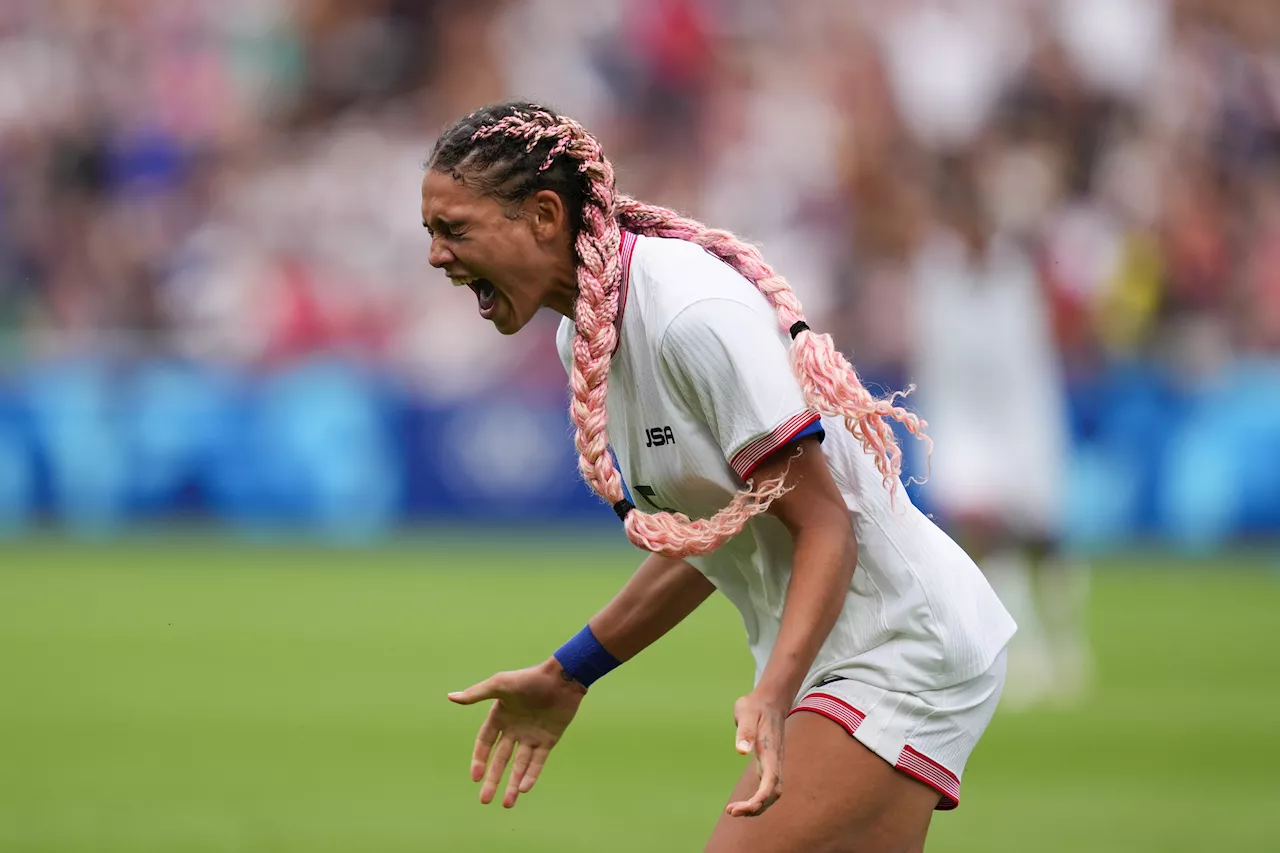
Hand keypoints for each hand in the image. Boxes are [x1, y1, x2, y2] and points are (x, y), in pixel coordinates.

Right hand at [448, 658, 585, 807]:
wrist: (562, 678)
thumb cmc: (529, 678)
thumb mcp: (500, 685)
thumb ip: (476, 694)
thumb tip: (450, 697)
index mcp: (500, 717)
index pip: (485, 743)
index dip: (479, 760)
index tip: (475, 778)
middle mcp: (514, 729)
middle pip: (500, 760)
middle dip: (492, 780)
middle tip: (485, 800)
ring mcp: (531, 736)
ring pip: (520, 765)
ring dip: (513, 784)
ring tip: (507, 804)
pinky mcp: (548, 740)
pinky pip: (538, 762)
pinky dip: (531, 775)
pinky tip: (524, 789)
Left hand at [725, 689, 787, 816]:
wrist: (770, 699)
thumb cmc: (756, 706)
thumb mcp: (747, 712)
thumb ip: (745, 731)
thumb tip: (741, 751)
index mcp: (770, 752)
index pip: (770, 783)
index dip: (758, 800)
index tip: (740, 808)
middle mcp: (775, 761)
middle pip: (773, 794)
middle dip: (756, 808)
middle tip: (731, 811)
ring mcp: (773, 763)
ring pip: (772, 793)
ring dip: (756, 806)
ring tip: (733, 810)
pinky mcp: (768, 763)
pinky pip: (767, 788)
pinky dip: (757, 799)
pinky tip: (742, 802)